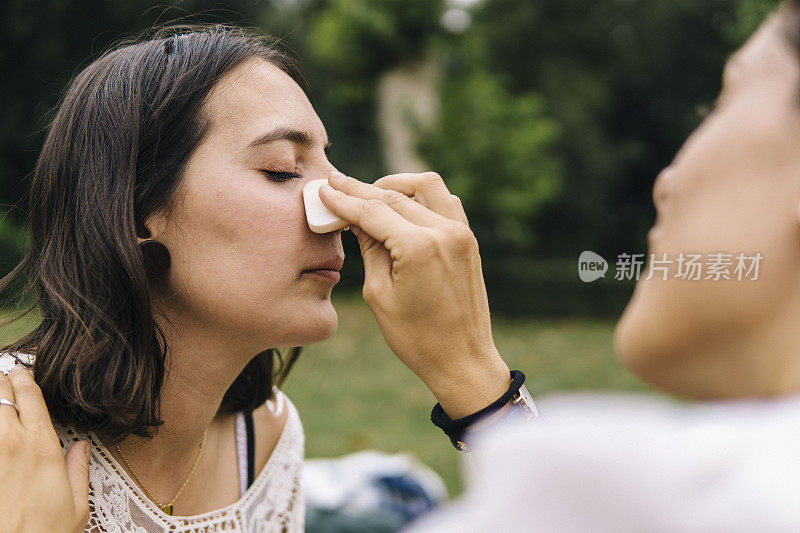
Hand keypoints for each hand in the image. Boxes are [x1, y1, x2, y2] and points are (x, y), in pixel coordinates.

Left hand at [0, 367, 89, 532]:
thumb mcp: (77, 506)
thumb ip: (78, 470)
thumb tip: (81, 447)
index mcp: (42, 447)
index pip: (30, 397)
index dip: (24, 378)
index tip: (21, 371)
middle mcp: (12, 444)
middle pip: (1, 396)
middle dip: (2, 383)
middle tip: (4, 378)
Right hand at [319, 171, 509, 417]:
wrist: (462, 360)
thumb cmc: (417, 338)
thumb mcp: (379, 295)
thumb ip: (369, 249)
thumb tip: (355, 219)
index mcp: (419, 248)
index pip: (372, 211)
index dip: (344, 200)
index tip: (324, 190)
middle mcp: (444, 232)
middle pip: (395, 195)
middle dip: (362, 189)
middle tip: (337, 185)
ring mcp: (461, 233)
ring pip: (426, 186)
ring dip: (397, 184)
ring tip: (371, 194)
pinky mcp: (469, 240)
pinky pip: (445, 202)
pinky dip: (422, 197)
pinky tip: (402, 207)